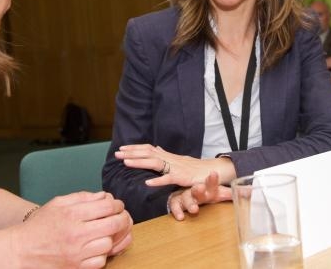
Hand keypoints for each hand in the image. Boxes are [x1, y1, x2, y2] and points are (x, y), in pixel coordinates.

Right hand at [15, 191, 132, 268]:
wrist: (21, 250)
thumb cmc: (40, 225)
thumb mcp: (58, 203)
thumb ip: (82, 197)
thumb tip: (104, 196)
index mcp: (72, 214)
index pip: (107, 206)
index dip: (117, 204)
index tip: (117, 205)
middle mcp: (76, 233)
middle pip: (114, 224)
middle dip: (123, 218)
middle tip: (122, 217)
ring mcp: (77, 253)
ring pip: (109, 243)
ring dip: (113, 237)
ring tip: (110, 233)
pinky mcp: (76, 267)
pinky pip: (101, 261)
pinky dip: (103, 254)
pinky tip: (98, 248)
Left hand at [115, 144, 235, 186]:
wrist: (213, 172)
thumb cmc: (195, 168)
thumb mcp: (178, 160)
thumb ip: (166, 154)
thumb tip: (156, 147)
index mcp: (168, 156)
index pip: (148, 149)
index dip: (134, 148)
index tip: (121, 148)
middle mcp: (170, 159)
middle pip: (148, 153)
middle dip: (132, 153)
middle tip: (117, 153)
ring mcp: (176, 168)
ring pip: (155, 163)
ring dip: (140, 162)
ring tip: (126, 163)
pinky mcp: (182, 177)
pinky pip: (169, 179)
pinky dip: (158, 181)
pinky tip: (147, 183)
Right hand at [167, 171, 231, 220]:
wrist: (193, 191)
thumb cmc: (209, 193)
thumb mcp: (221, 193)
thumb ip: (234, 193)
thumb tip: (251, 190)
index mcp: (208, 188)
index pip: (211, 183)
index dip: (212, 179)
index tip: (213, 174)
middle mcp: (196, 190)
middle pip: (196, 189)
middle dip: (197, 189)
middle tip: (199, 189)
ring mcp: (186, 195)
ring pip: (185, 197)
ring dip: (189, 203)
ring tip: (194, 209)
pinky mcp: (177, 201)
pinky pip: (174, 204)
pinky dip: (176, 210)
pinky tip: (180, 216)